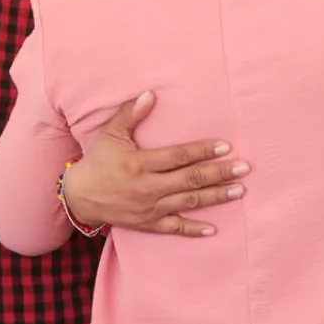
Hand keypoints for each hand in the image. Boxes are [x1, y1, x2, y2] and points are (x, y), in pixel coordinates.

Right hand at [62, 92, 249, 236]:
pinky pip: (175, 228)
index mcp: (140, 164)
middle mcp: (147, 188)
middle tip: (244, 168)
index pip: (179, 156)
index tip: (226, 147)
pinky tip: (214, 228)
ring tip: (239, 191)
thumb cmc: (98, 161)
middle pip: (190, 180)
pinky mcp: (149, 224)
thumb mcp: (110, 134)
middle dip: (219, 173)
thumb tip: (150, 94)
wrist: (79, 198)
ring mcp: (149, 208)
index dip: (203, 151)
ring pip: (188, 202)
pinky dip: (194, 229)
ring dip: (215, 197)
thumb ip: (131, 114)